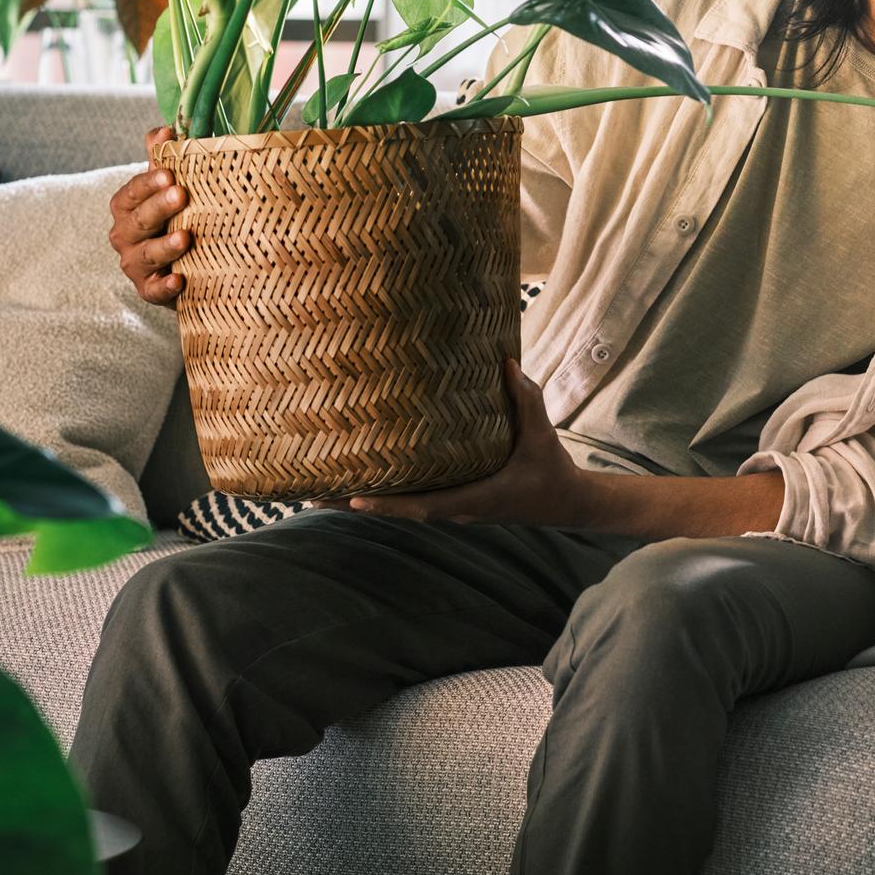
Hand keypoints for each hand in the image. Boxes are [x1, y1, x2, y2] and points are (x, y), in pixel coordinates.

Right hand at [108, 125, 190, 307]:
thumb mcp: (168, 189)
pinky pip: (153, 290)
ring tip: (186, 237)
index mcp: (127, 207)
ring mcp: (135, 264)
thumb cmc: (174, 217)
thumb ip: (162, 160)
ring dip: (164, 246)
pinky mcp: (149, 290)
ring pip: (145, 255)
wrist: (184, 263)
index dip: (148, 183)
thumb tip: (164, 128)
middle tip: (181, 194)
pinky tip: (180, 279)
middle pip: (138, 221)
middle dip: (158, 208)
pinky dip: (165, 286)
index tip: (169, 173)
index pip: (132, 193)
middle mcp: (125, 235)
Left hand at [313, 358, 588, 526]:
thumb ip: (526, 398)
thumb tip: (506, 362)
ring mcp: (453, 509)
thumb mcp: (542, 433)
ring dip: (360, 502)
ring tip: (318, 488)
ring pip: (400, 509)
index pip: (425, 506)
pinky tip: (358, 483)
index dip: (389, 504)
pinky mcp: (454, 502)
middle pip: (398, 512)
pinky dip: (383, 496)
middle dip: (354, 504)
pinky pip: (411, 502)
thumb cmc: (551, 467)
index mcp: (475, 498)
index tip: (356, 498)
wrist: (564, 503)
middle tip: (311, 493)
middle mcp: (457, 509)